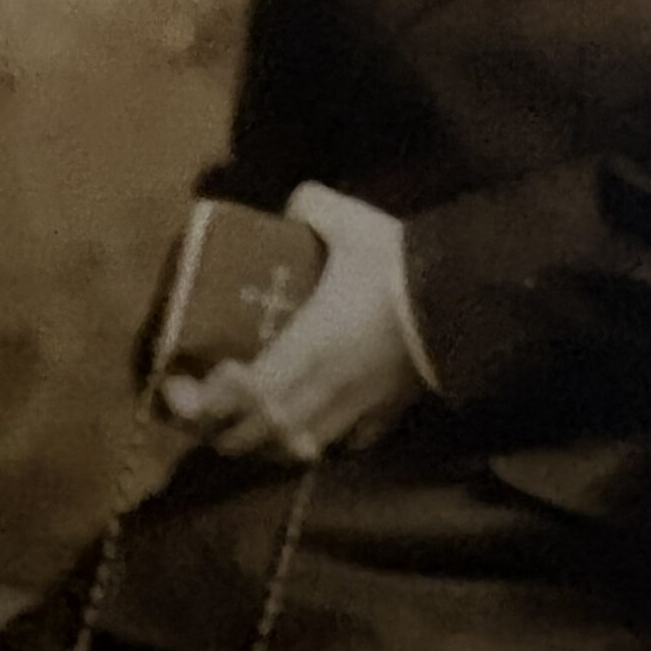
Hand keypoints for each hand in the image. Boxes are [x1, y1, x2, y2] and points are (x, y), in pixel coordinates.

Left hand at [160, 184, 422, 462]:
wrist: (469, 302)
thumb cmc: (400, 267)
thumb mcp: (350, 222)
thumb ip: (311, 205)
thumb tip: (292, 201)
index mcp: (304, 349)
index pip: (238, 395)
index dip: (203, 402)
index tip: (181, 388)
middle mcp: (321, 391)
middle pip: (257, 435)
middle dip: (220, 433)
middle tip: (199, 414)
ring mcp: (354, 411)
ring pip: (295, 449)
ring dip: (262, 447)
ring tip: (244, 431)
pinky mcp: (386, 417)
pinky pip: (344, 444)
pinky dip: (319, 444)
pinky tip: (312, 432)